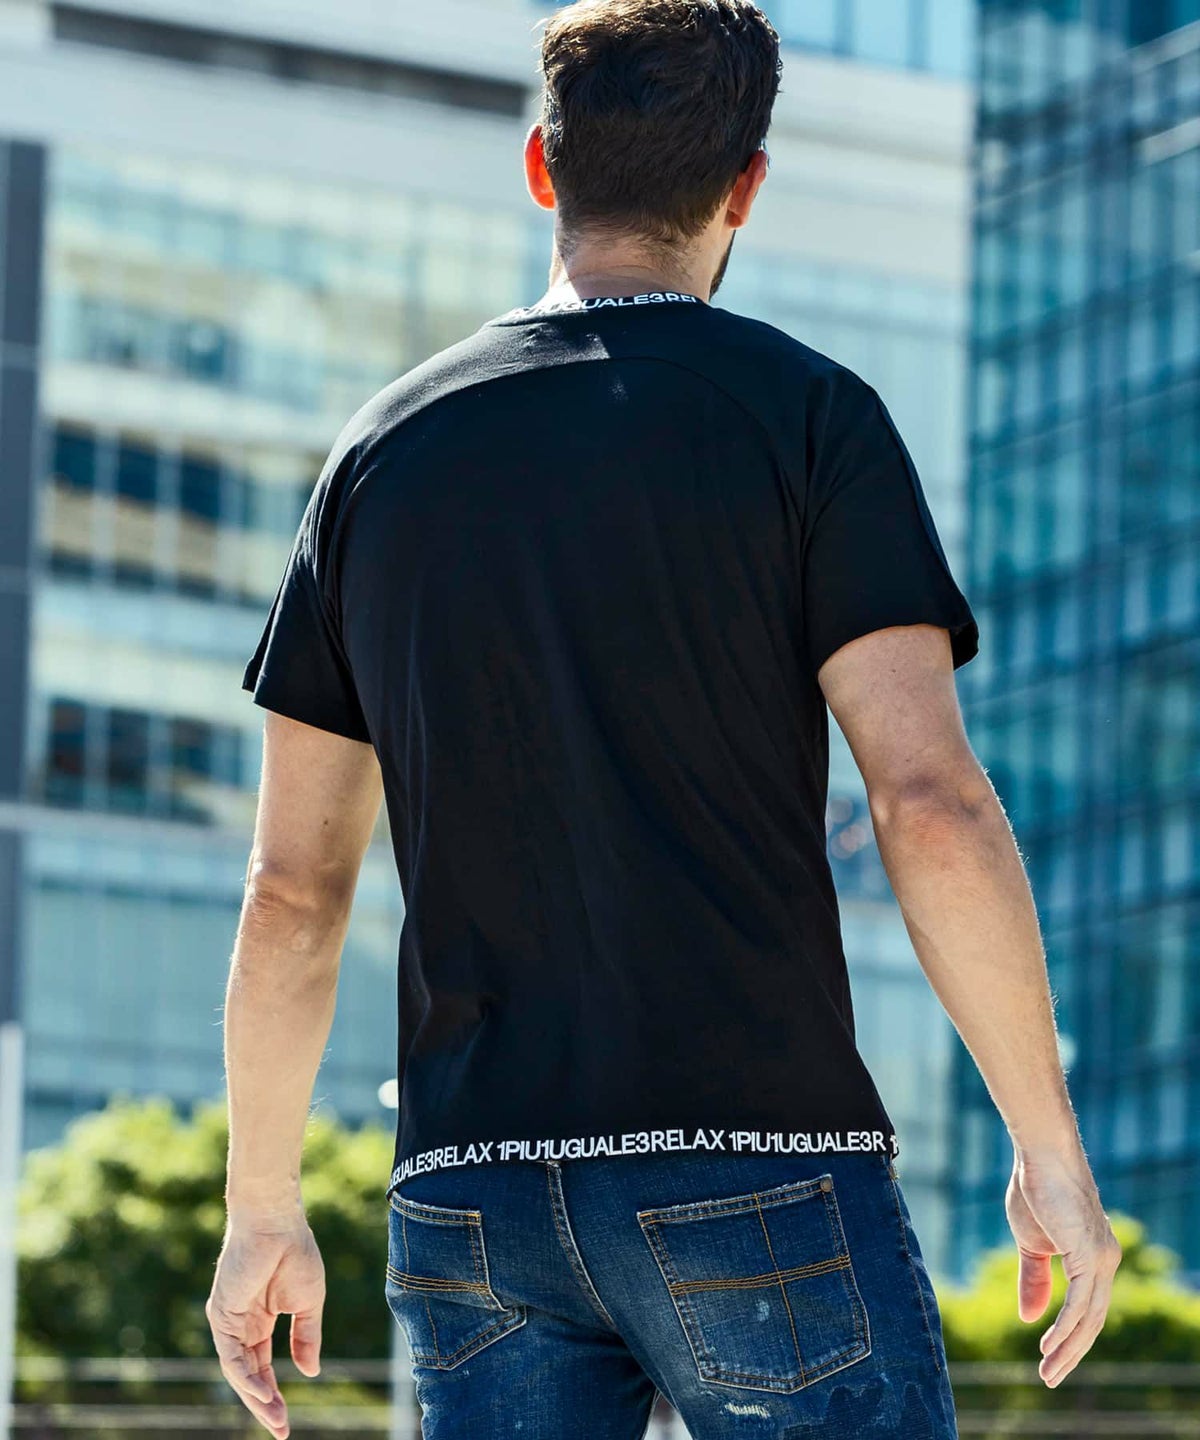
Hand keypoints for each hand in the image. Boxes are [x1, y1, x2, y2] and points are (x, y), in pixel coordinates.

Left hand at [206, 1212, 324, 1438]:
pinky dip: (246, 1376)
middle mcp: (240, 1325)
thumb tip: (309, 1373)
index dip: (273, 1394)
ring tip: (276, 1418)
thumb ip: (307, 1337)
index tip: (285, 1423)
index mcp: (259, 1320)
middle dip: (264, 1405)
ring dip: (256, 1397)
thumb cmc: (295, 1252)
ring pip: (238, 1371)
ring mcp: (228, 1321)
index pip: (261, 1367)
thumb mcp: (308, 1303)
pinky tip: (263, 1392)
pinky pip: (231, 1355)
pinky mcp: (220, 1314)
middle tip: (281, 1431)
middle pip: (248, 1376)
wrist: (277, 1221)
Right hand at [1005, 1147, 1121, 1387]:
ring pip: (1089, 1318)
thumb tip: (1030, 1318)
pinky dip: (1065, 1328)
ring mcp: (1101, 1258)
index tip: (1049, 1359)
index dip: (1070, 1337)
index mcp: (1095, 1257)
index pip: (1088, 1309)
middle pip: (1093, 1321)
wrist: (1040, 1156)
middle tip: (1049, 1378)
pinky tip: (1050, 1346)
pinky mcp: (1089, 1254)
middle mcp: (1106, 1261)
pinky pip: (1080, 1303)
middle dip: (1071, 1353)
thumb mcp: (1030, 1243)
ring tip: (1047, 1372)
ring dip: (1067, 1349)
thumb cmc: (1035, 1190)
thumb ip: (1033, 1279)